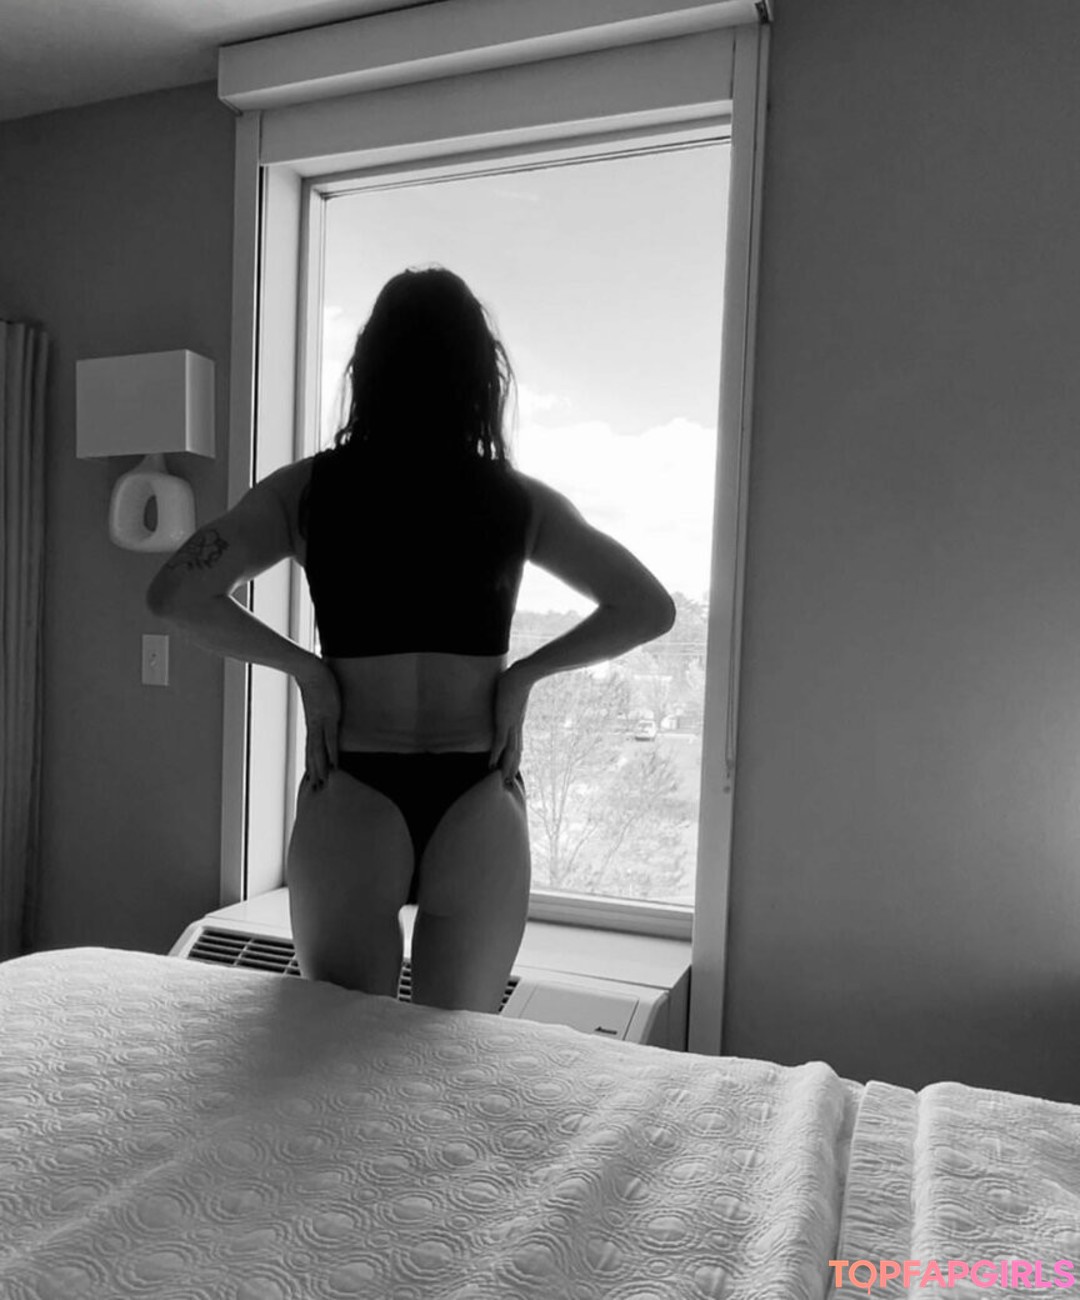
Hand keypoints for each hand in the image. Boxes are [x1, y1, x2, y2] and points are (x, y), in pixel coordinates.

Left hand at [296, 658, 340, 787]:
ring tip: (323, 783)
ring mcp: (321, 723)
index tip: (311, 776)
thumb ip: (320, 698)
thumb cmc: (314, 677)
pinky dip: (332, 754)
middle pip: (313, 753)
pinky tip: (334, 765)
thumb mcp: (317, 693)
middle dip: (314, 771)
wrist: (308, 669)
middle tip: (315, 789)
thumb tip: (322, 695)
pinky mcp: (329, 717)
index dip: (311, 762)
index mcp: (313, 722)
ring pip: (320, 751)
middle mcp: (315, 726)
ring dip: (321, 768)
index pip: (311, 747)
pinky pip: (331, 740)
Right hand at [489, 662, 532, 783]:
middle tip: (509, 783)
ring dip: (506, 767)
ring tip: (503, 780)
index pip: (517, 744)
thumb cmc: (517, 677)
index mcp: (517, 721)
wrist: (523, 674)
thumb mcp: (510, 690)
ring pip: (510, 752)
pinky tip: (491, 766)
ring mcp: (511, 725)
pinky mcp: (504, 722)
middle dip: (513, 768)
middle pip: (516, 753)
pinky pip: (499, 743)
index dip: (515, 757)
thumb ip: (506, 694)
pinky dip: (495, 755)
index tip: (512, 768)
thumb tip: (503, 688)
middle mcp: (516, 727)